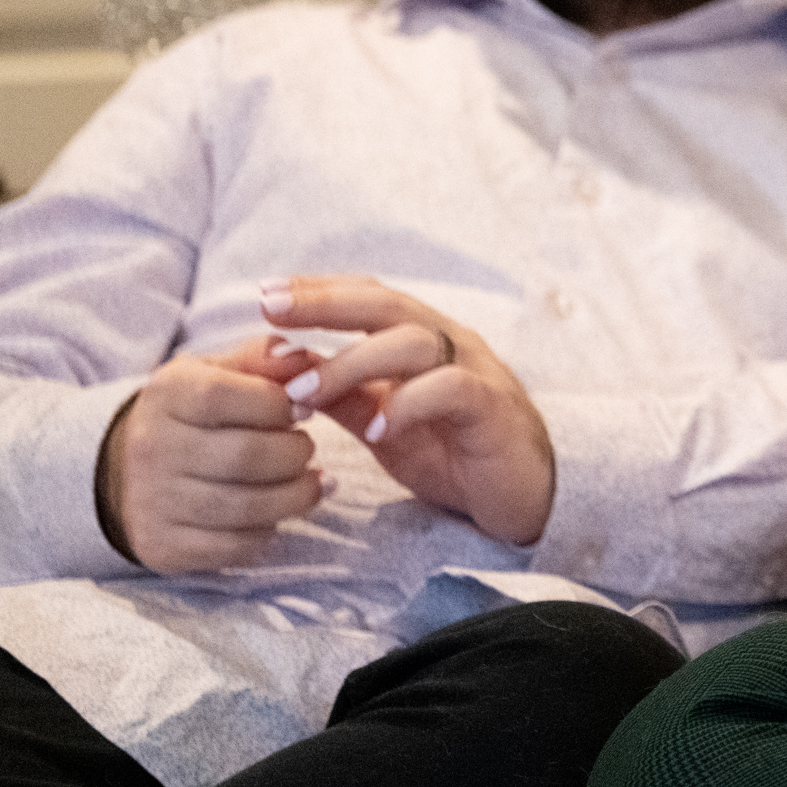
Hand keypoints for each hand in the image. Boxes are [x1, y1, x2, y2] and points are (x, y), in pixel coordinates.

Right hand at [100, 332, 328, 572]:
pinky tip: (276, 514)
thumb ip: (264, 357)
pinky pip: (234, 548)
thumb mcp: (219, 370)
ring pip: (247, 507)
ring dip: (296, 496)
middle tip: (306, 450)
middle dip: (296, 453)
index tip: (303, 409)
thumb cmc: (195, 412)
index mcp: (167, 394)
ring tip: (311, 482)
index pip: (226, 396)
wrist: (126, 470)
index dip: (279, 404)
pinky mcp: (162, 547)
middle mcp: (150, 448)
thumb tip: (302, 360)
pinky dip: (268, 532)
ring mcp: (151, 502)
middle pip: (247, 456)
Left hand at [261, 276, 555, 545]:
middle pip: (388, 303)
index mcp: (423, 341)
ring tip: (305, 394)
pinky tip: (375, 429)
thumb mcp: (383, 422)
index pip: (371, 297)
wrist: (522, 495)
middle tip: (272, 308)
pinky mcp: (492, 407)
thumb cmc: (452, 453)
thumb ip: (344, 394)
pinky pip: (450, 388)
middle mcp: (450, 344)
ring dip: (351, 363)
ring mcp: (475, 370)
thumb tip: (284, 370)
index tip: (265, 294)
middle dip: (327, 302)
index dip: (321, 291)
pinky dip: (407, 403)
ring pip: (414, 341)